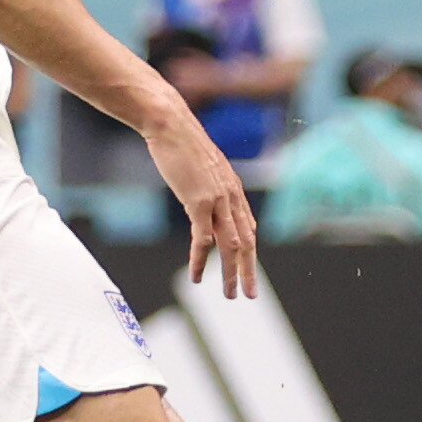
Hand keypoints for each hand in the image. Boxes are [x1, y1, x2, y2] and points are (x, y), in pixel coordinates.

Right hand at [153, 115, 261, 299]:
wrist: (171, 126)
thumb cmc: (181, 144)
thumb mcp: (202, 167)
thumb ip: (207, 183)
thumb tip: (202, 192)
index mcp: (234, 189)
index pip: (248, 228)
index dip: (250, 252)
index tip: (248, 270)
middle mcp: (231, 197)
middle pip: (246, 242)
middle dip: (249, 271)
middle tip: (250, 295)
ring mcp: (217, 200)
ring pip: (230, 245)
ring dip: (231, 273)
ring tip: (230, 295)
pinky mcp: (199, 202)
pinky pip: (203, 239)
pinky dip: (201, 261)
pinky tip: (198, 277)